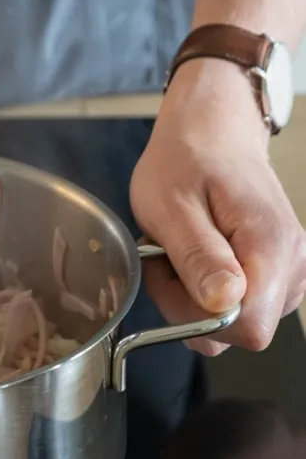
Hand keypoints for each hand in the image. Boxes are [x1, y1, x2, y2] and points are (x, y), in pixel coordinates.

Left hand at [130, 59, 305, 355]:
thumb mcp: (171, 207)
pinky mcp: (278, 269)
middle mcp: (293, 263)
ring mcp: (290, 268)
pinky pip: (241, 305)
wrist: (211, 129)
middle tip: (166, 258)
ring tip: (179, 250)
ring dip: (194, 297)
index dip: (198, 319)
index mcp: (270, 247)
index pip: (247, 328)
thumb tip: (223, 305)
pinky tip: (196, 256)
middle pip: (240, 329)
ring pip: (237, 320)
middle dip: (190, 307)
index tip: (171, 277)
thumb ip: (199, 257)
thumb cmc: (185, 160)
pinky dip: (208, 289)